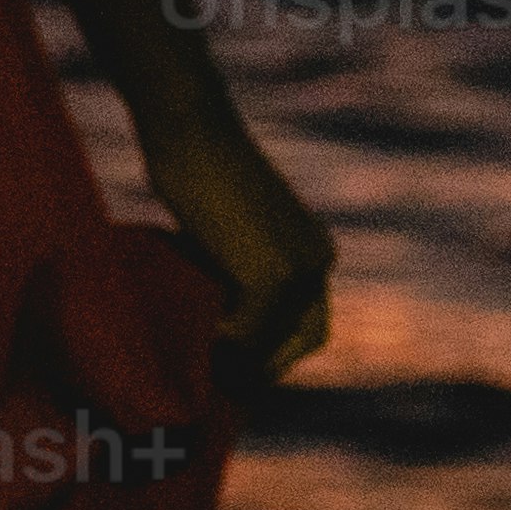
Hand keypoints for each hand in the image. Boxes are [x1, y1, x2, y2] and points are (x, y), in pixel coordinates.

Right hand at [136, 92, 333, 386]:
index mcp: (317, 251)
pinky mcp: (271, 279)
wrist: (191, 128)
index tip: (237, 368)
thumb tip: (220, 327)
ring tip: (200, 367)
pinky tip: (191, 337)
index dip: (275, 353)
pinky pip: (245, 336)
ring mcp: (299, 273)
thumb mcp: (231, 232)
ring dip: (237, 361)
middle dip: (264, 367)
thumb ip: (240, 273)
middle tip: (222, 382)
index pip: (310, 326)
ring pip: (271, 344)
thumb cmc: (195, 169)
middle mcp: (319, 263)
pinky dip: (218, 344)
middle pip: (304, 342)